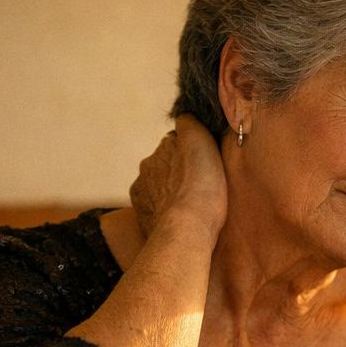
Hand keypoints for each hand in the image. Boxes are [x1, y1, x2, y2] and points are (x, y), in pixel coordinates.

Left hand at [129, 114, 226, 241]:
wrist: (186, 230)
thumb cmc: (200, 187)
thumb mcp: (200, 142)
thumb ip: (190, 124)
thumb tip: (184, 117)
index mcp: (162, 149)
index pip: (175, 143)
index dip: (190, 151)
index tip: (203, 163)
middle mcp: (146, 168)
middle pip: (164, 165)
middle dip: (177, 172)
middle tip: (198, 185)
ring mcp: (142, 194)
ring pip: (158, 187)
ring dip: (170, 192)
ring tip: (190, 206)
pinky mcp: (142, 217)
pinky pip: (153, 209)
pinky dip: (163, 211)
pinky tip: (178, 218)